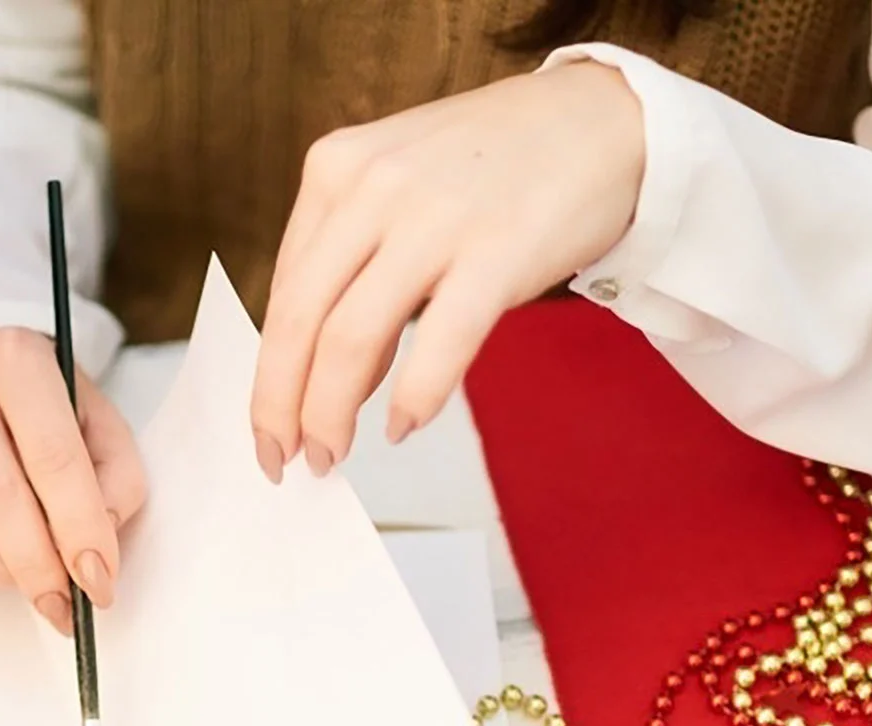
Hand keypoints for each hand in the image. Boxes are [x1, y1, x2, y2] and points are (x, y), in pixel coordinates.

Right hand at [0, 328, 146, 632]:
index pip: (53, 459)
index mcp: (15, 360)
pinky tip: (4, 565)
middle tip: (67, 603)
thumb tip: (96, 543)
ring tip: (39, 585)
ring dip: (6, 572)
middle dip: (40, 566)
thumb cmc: (44, 402)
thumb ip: (115, 478)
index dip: (80, 529)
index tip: (99, 580)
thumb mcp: (99, 420)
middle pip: (0, 497)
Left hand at [251, 62, 645, 477]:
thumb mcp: (397, 197)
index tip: (270, 424)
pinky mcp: (496, 251)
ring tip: (332, 454)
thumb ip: (355, 273)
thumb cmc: (495, 170)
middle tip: (283, 458)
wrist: (603, 122)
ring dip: (330, 414)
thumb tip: (328, 378)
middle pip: (298, 323)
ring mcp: (434, 218)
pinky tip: (404, 425)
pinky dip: (413, 398)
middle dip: (280, 408)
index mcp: (336, 170)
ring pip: (350, 340)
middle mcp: (373, 188)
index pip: (283, 293)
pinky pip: (438, 344)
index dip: (268, 375)